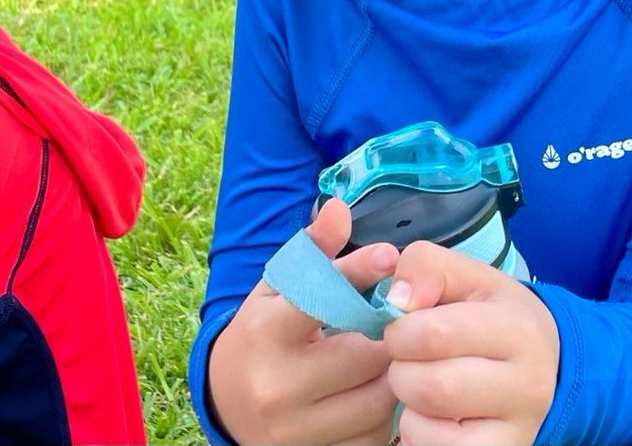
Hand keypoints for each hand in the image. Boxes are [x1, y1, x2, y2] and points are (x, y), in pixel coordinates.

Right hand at [207, 199, 399, 445]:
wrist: (228, 402)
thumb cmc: (265, 330)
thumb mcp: (279, 285)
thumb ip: (313, 248)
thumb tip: (340, 207)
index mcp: (264, 334)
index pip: (317, 300)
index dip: (357, 274)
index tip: (391, 254)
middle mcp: (275, 388)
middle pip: (362, 356)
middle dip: (389, 333)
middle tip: (403, 316)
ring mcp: (293, 434)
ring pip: (376, 401)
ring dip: (394, 372)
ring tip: (395, 350)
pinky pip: (373, 437)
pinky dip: (386, 413)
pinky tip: (381, 388)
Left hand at [383, 241, 559, 445]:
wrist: (543, 364)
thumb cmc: (494, 314)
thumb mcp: (468, 275)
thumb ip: (428, 267)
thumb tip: (397, 300)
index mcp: (519, 329)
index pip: (435, 335)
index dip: (401, 331)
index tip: (404, 327)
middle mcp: (528, 384)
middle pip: (429, 387)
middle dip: (401, 369)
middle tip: (408, 358)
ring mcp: (517, 430)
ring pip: (426, 427)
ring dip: (406, 403)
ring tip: (422, 381)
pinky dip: (417, 433)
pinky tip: (433, 413)